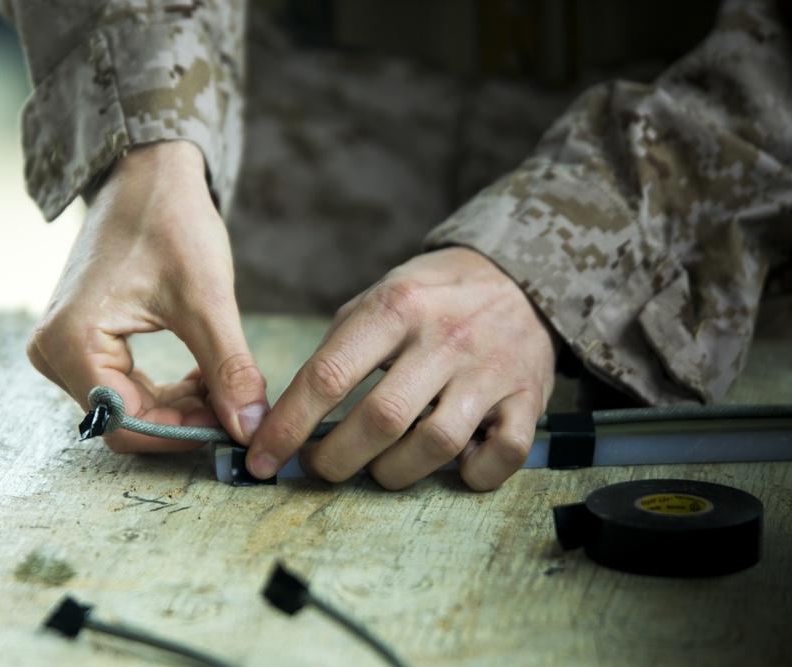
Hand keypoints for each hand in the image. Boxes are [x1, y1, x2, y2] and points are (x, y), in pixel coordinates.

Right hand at [27, 141, 268, 452]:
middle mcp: (53, 352)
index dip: (185, 434)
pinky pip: (126, 388)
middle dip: (186, 422)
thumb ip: (229, 369)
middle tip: (240, 411)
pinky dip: (169, 391)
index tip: (236, 430)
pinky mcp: (81, 342)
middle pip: (125, 420)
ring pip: (129, 408)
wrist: (146, 174)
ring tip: (228, 387)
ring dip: (181, 408)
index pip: (127, 422)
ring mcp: (63, 348)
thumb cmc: (170, 222)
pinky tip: (207, 375)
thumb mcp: (208, 301)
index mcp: (70, 341)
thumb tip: (251, 430)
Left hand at [246, 247, 558, 490]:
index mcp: (397, 307)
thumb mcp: (378, 298)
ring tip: (379, 467)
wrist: (517, 278)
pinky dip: (472, 474)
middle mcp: (445, 337)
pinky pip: (502, 456)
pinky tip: (454, 464)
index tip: (262, 459)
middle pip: (381, 419)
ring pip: (435, 445)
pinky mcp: (529, 397)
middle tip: (319, 467)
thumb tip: (287, 416)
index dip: (289, 426)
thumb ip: (337, 350)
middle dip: (336, 459)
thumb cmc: (432, 298)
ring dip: (394, 472)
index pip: (329, 375)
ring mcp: (491, 370)